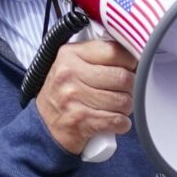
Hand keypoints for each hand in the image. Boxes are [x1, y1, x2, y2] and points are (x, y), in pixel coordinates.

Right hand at [35, 40, 136, 154]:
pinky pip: (117, 121)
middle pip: (122, 77)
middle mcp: (70, 73)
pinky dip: (122, 124)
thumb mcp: (72, 64)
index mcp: (70, 54)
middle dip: (131, 87)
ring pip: (123, 101)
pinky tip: (115, 121)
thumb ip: (96, 55)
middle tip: (125, 90)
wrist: (44, 124)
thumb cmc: (63, 93)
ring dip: (126, 107)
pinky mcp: (80, 120)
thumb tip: (132, 54)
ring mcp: (74, 97)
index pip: (114, 51)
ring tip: (118, 106)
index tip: (131, 68)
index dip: (130, 61)